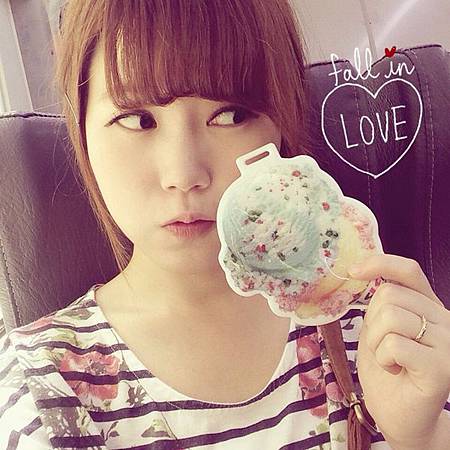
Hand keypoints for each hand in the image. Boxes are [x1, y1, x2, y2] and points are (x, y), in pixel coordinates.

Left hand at [348, 253, 449, 448]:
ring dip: (375, 342)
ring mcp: (447, 342)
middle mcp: (443, 319)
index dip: (380, 263)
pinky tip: (394, 370)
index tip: (352, 271)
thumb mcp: (377, 329)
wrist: (399, 416)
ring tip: (388, 360)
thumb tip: (358, 271)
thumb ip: (379, 304)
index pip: (409, 271)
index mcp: (428, 306)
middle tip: (381, 346)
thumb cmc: (387, 370)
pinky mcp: (442, 366)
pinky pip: (394, 344)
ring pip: (390, 317)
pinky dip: (383, 358)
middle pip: (390, 295)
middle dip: (371, 322)